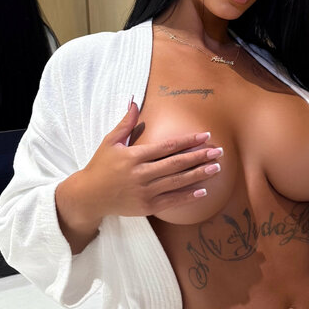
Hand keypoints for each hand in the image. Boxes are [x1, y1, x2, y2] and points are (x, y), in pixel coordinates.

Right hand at [78, 100, 221, 218]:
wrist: (89, 196)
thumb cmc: (100, 166)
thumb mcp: (110, 142)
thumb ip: (125, 123)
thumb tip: (134, 101)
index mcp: (134, 156)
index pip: (167, 146)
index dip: (188, 140)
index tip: (204, 136)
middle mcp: (141, 174)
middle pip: (176, 164)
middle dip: (199, 156)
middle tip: (219, 151)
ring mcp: (145, 192)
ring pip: (177, 182)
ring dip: (199, 175)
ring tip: (216, 168)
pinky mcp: (146, 207)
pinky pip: (171, 201)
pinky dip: (188, 196)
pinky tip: (203, 191)